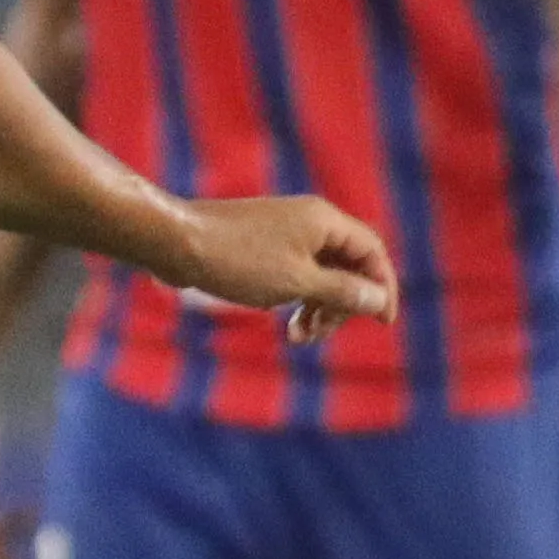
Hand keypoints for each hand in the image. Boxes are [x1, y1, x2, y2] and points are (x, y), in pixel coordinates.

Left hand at [166, 194, 398, 341]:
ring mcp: (283, 232)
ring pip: (318, 274)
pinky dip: (294, 298)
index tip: (382, 323)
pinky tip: (281, 319)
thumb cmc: (238, 260)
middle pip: (346, 266)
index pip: (371, 252)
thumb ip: (342, 291)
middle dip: (340, 305)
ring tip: (298, 337)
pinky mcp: (260, 246)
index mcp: (325, 221)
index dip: (381, 287)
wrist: (175, 242)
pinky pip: (292, 273)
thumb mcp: (297, 282)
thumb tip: (377, 299)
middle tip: (318, 334)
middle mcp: (308, 221)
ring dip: (316, 308)